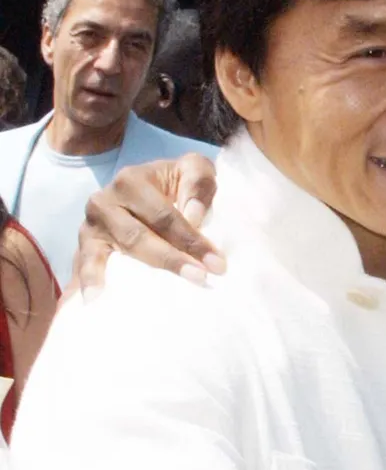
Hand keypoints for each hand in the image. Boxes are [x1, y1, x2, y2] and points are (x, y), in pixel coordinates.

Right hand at [71, 154, 223, 292]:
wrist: (145, 189)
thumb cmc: (174, 184)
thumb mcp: (193, 170)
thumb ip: (199, 184)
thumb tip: (194, 216)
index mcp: (131, 181)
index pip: (164, 216)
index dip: (191, 240)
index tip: (217, 264)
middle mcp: (104, 201)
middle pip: (138, 237)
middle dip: (171, 260)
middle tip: (200, 279)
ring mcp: (91, 226)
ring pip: (111, 252)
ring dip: (132, 277)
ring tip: (146, 298)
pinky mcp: (85, 246)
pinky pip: (84, 264)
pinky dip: (87, 280)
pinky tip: (93, 299)